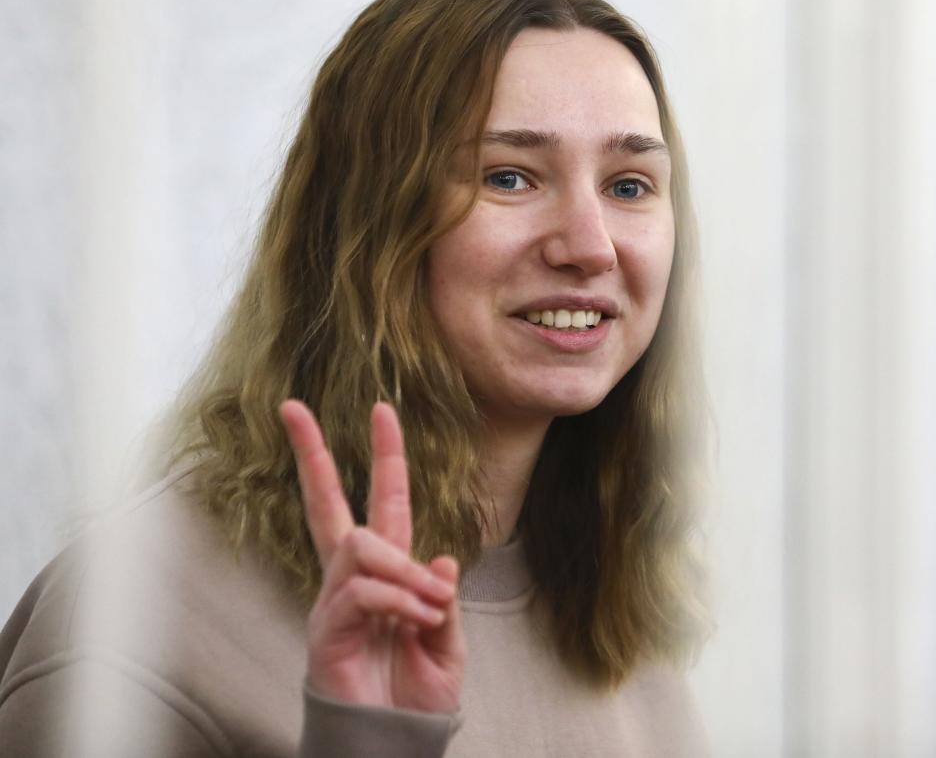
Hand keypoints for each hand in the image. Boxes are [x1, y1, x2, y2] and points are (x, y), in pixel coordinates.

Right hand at [278, 399, 465, 713]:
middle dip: (311, 453)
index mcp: (389, 571)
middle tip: (291, 407)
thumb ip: (442, 597)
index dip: (385, 457)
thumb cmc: (418, 694)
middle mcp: (355, 578)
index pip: (383, 502)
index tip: (382, 410)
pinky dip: (398, 601)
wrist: (398, 741)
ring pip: (361, 546)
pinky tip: (415, 622)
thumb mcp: (449, 640)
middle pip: (326, 504)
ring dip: (404, 570)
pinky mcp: (326, 629)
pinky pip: (362, 591)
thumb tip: (439, 557)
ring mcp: (335, 601)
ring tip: (430, 605)